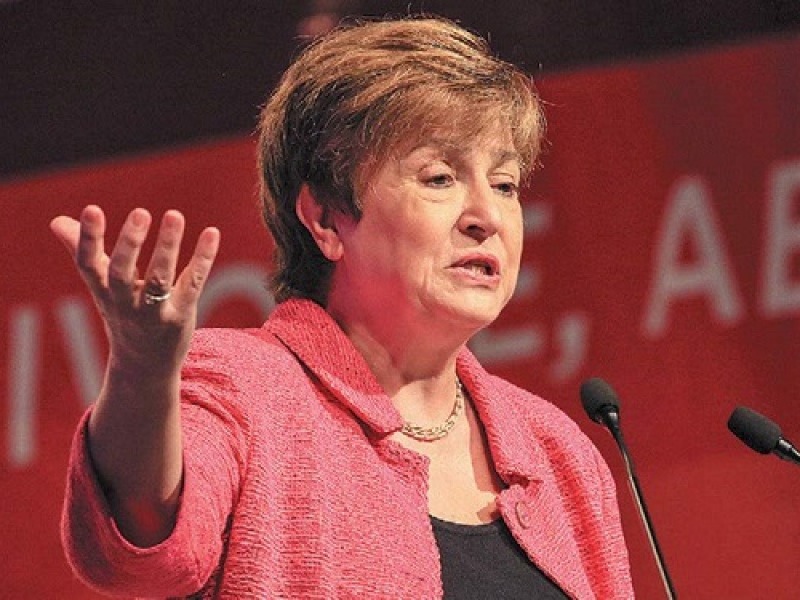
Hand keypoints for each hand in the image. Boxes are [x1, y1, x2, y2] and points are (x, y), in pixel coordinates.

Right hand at [50, 205, 219, 380]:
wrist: (143, 368)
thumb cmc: (122, 316)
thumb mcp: (101, 287)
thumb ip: (85, 253)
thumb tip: (56, 221)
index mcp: (102, 291)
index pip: (88, 264)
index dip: (88, 238)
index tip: (92, 209)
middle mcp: (124, 304)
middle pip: (122, 274)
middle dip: (129, 244)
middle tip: (140, 213)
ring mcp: (153, 314)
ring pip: (159, 280)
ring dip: (167, 247)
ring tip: (174, 215)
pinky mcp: (180, 318)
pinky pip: (192, 285)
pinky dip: (202, 259)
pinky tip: (212, 233)